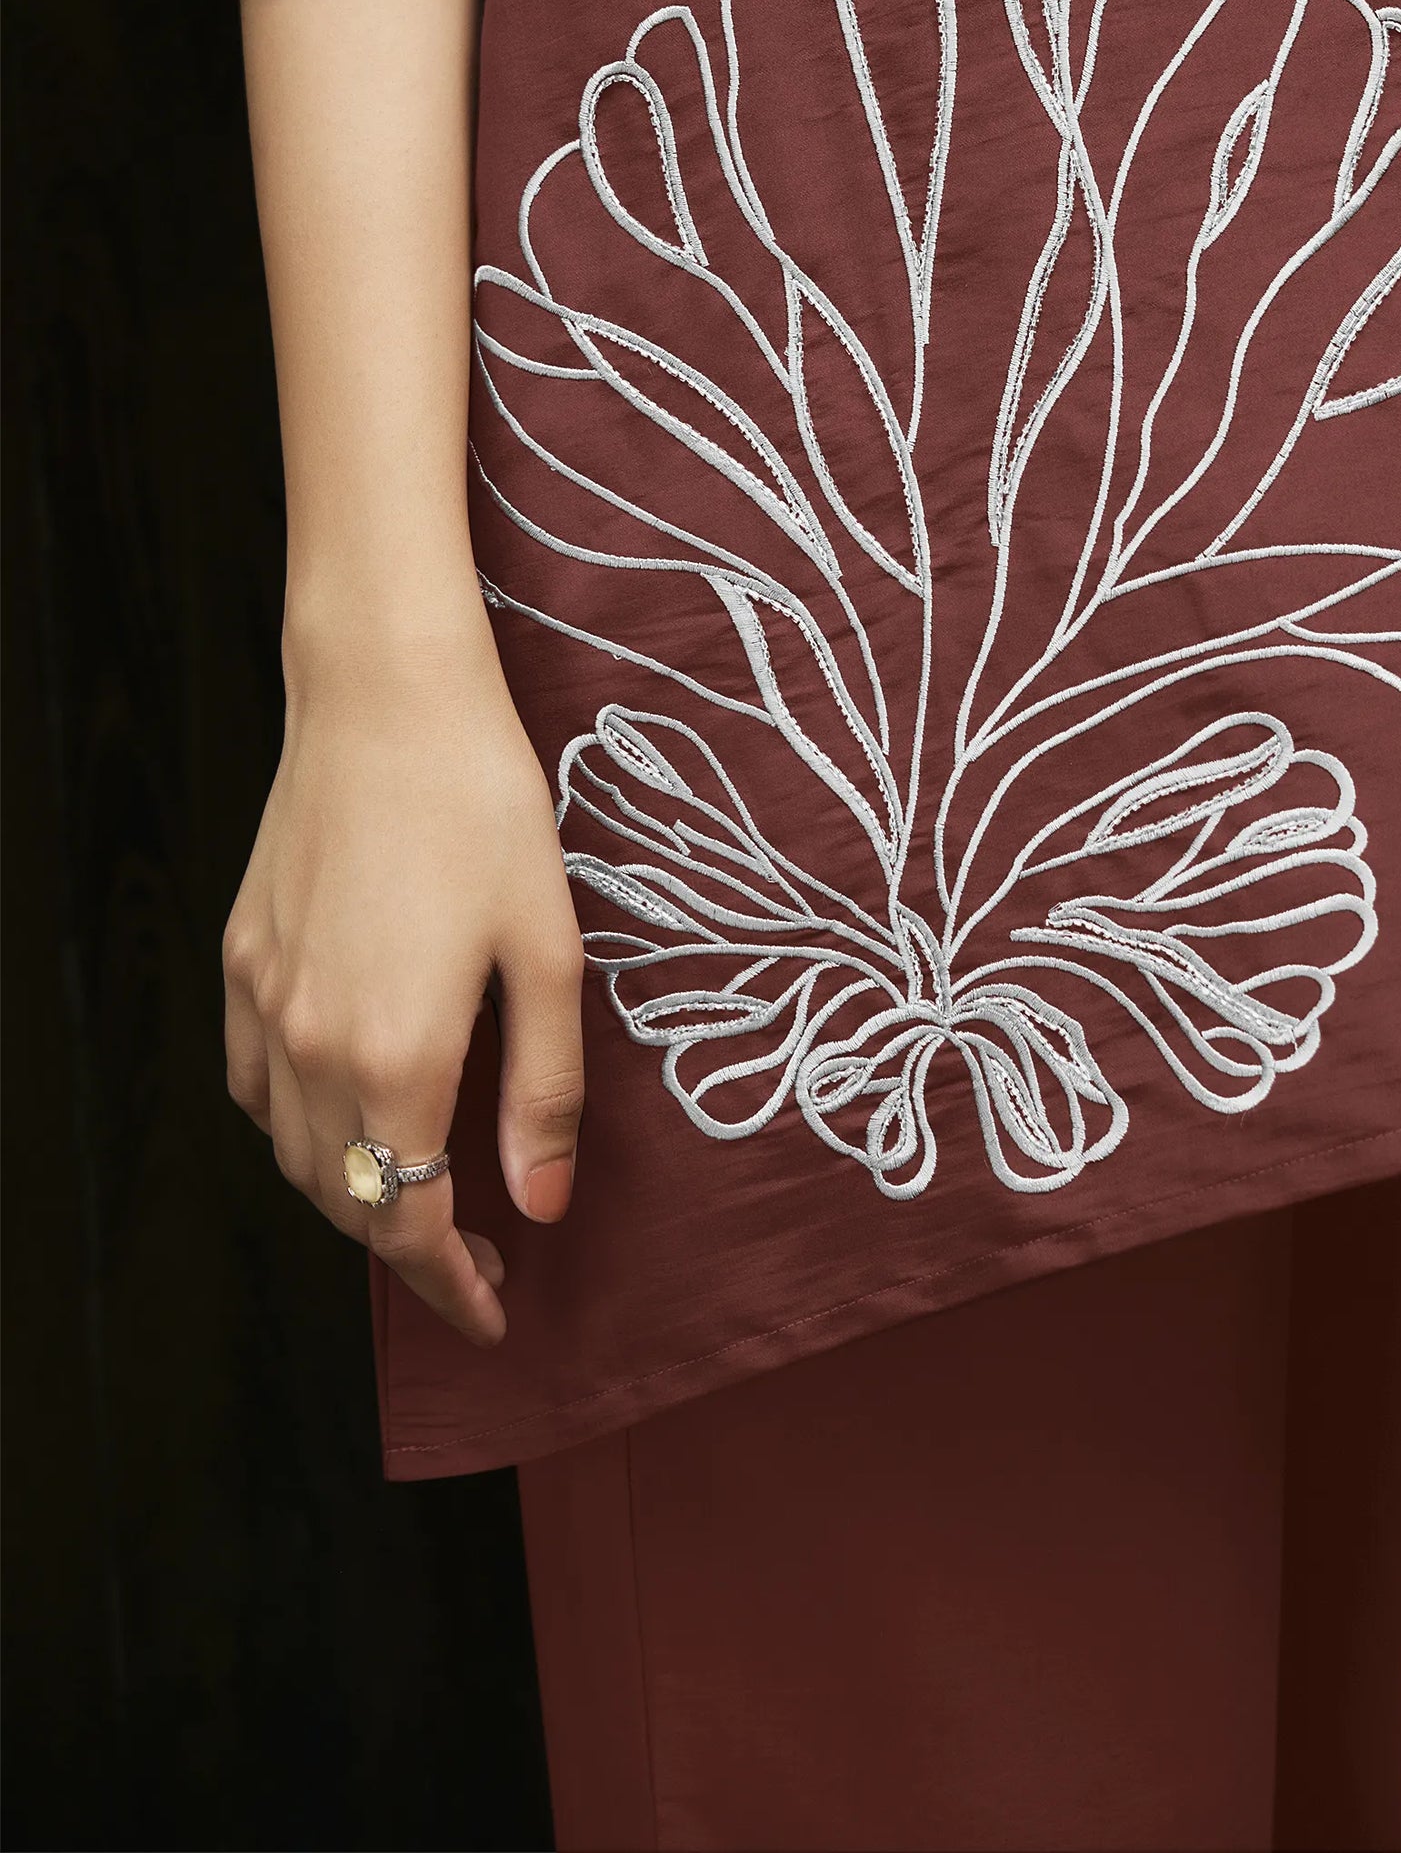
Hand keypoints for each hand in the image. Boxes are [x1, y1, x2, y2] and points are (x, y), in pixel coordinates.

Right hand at [222, 600, 584, 1344]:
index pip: (411, 1223)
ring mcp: (265, 1002)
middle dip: (411, 1246)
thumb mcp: (548, 951)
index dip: (453, 1287)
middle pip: (347, 1200)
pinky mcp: (241, 957)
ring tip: (424, 1184)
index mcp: (397, 1056)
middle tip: (483, 1250)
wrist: (385, 698)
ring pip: (293, 1152)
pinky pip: (255, 1084)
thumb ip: (542, 1090)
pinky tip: (348, 1104)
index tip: (496, 1314)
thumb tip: (541, 1206)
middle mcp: (313, 1046)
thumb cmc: (485, 809)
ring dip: (353, 1191)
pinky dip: (297, 1126)